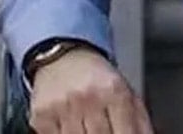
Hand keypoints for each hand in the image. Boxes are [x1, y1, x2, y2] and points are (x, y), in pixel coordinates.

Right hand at [29, 48, 152, 133]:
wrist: (63, 56)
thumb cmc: (97, 78)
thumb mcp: (126, 92)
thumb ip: (140, 122)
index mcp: (114, 91)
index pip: (126, 133)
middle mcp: (88, 98)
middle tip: (106, 130)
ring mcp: (63, 107)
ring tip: (91, 128)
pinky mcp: (42, 116)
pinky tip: (74, 127)